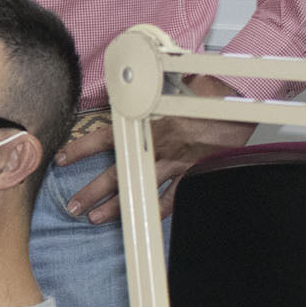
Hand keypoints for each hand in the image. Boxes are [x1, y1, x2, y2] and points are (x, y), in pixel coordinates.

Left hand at [59, 81, 253, 223]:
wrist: (242, 100)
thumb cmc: (209, 90)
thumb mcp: (170, 85)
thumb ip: (147, 93)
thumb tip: (127, 88)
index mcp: (149, 121)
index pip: (106, 136)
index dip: (82, 149)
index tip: (63, 159)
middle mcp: (157, 144)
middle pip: (118, 172)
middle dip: (92, 191)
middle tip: (73, 206)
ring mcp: (176, 162)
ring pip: (139, 189)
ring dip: (116, 207)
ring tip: (96, 218)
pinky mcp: (194, 174)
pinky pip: (172, 199)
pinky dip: (156, 211)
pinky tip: (142, 221)